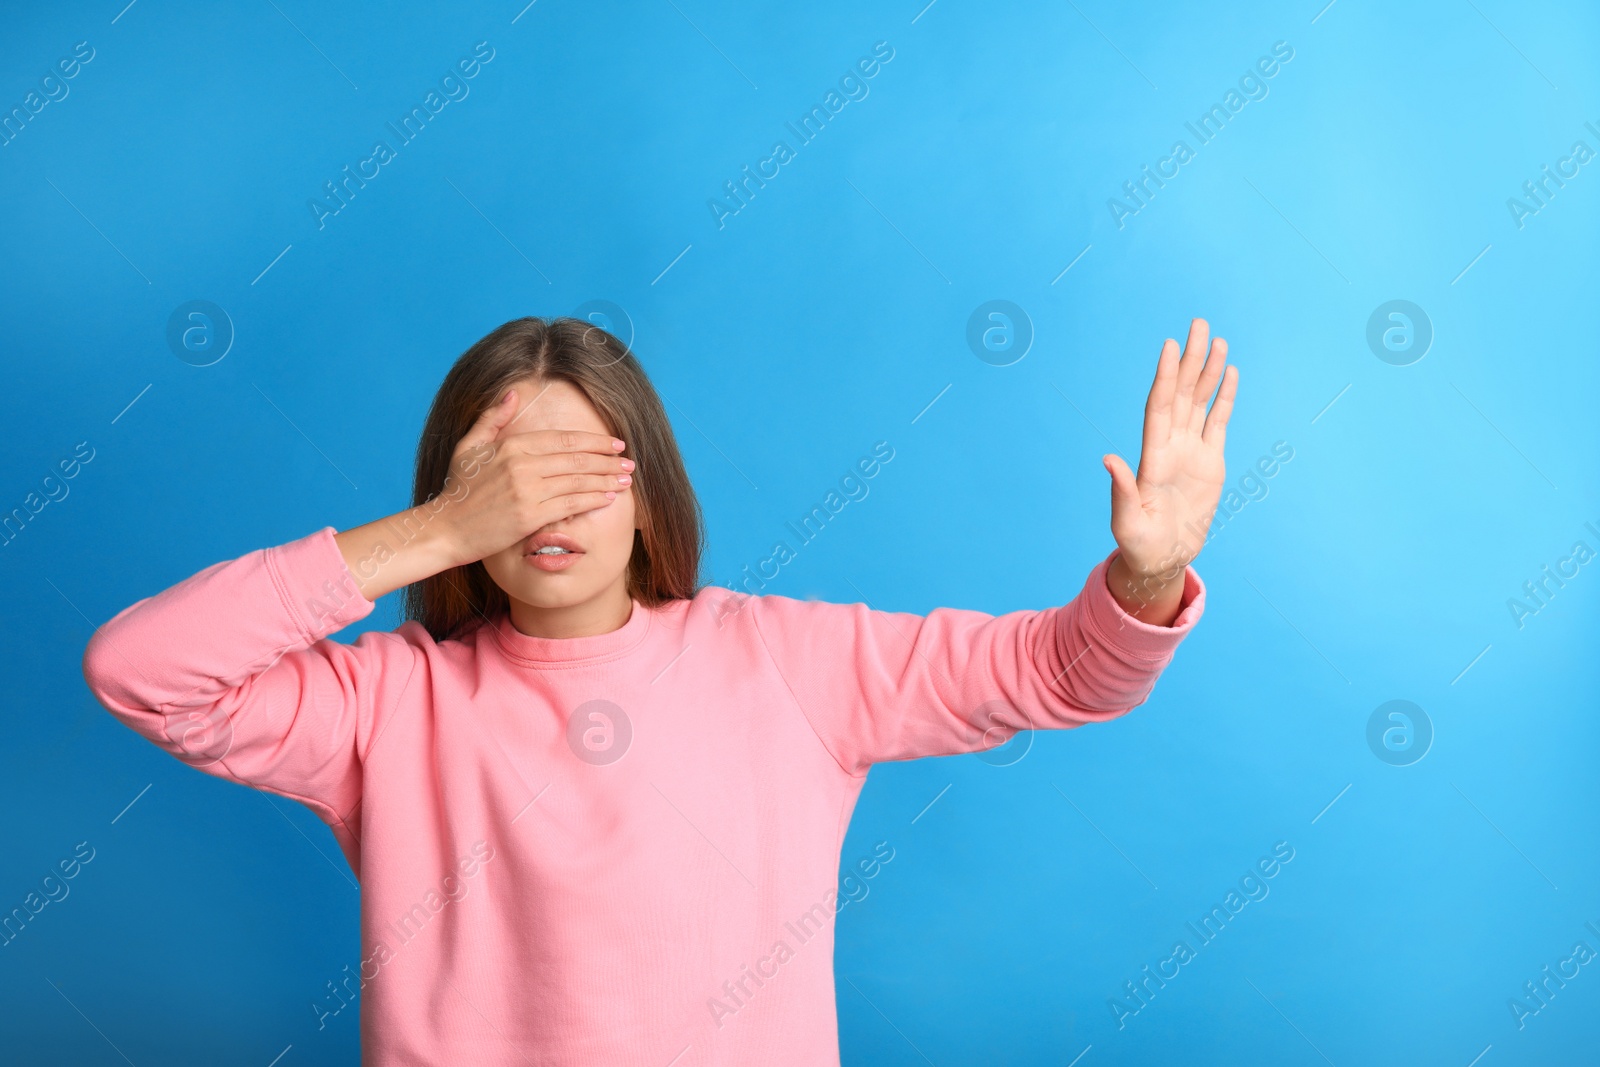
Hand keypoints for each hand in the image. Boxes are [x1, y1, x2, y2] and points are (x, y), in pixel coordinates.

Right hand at [435, 389, 633, 566]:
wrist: (444, 528)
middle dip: (607, 460)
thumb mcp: (469, 446)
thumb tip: (513, 393)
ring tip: (625, 479)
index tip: (614, 443)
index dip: (594, 440)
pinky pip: (571, 505)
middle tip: (629, 462)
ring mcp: (527, 491)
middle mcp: (522, 465)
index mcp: (511, 446)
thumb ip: (493, 418)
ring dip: (606, 479)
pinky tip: (609, 497)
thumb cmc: (458, 489)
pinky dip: (593, 499)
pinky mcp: (530, 516)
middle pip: (576, 458)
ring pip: (578, 481)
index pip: (564, 439)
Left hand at [1102, 318, 1236, 619]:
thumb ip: (1122, 492)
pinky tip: (1229, 373)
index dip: (1165, 377)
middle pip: (1181, 394)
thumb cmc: (1139, 545)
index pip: (1159, 407)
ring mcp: (1190, 451)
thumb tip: (1108, 460)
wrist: (1161, 559)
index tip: (1169, 347)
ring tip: (1217, 340)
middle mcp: (1170, 446)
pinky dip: (1223, 398)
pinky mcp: (1209, 462)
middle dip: (1190, 360)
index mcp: (1152, 457)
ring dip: (1207, 372)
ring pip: (1199, 402)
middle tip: (1199, 324)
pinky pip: (1217, 422)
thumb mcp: (1126, 523)